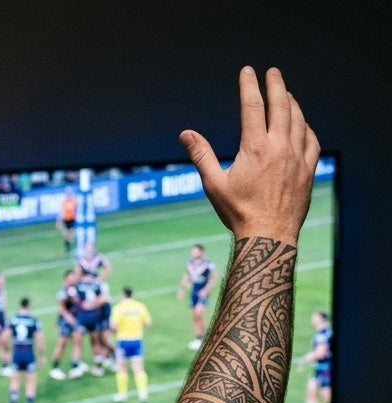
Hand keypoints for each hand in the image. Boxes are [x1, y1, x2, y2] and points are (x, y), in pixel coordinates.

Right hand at [179, 67, 319, 244]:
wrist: (269, 235)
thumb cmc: (238, 213)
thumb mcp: (214, 184)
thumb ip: (201, 155)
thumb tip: (186, 134)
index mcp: (256, 147)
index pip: (253, 106)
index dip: (249, 86)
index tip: (247, 71)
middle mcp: (280, 146)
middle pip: (282, 105)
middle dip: (276, 85)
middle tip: (272, 72)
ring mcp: (298, 157)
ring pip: (299, 120)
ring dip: (292, 103)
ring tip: (287, 94)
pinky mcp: (308, 169)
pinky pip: (312, 139)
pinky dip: (306, 127)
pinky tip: (303, 124)